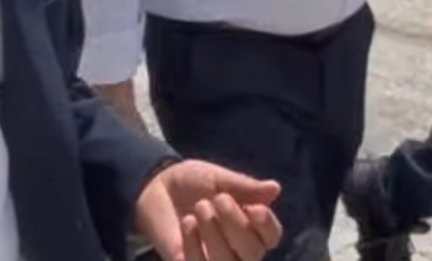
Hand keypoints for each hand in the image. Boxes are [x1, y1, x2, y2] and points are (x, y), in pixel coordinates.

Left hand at [135, 159, 282, 260]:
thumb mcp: (218, 178)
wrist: (155, 187)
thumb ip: (245, 187)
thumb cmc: (193, 182)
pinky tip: (187, 225)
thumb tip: (275, 188)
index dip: (267, 226)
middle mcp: (238, 247)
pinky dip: (195, 247)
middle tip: (218, 200)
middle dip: (237, 226)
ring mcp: (216, 259)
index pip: (271, 235)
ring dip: (216, 235)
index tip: (254, 209)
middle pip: (254, 252)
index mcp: (250, 222)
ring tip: (199, 209)